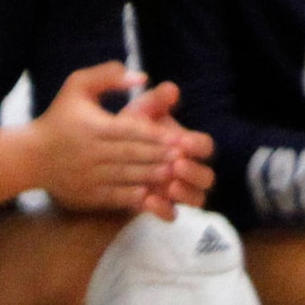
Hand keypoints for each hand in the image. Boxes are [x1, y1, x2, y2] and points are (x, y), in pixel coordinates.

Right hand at [35, 63, 191, 216]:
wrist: (29, 157)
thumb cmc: (58, 118)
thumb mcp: (76, 86)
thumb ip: (108, 75)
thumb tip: (142, 77)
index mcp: (93, 126)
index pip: (131, 131)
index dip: (157, 136)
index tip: (179, 138)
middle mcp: (91, 152)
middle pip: (133, 155)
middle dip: (161, 157)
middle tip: (185, 158)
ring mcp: (88, 176)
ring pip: (128, 177)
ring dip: (153, 177)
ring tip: (174, 175)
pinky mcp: (86, 194)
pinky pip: (115, 197)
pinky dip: (135, 197)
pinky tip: (152, 194)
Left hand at [115, 78, 215, 213]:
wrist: (98, 158)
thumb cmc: (122, 131)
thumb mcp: (137, 113)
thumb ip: (154, 101)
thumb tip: (171, 89)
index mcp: (185, 145)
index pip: (205, 147)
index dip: (198, 146)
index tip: (183, 143)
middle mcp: (186, 169)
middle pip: (207, 177)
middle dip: (196, 172)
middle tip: (177, 166)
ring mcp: (176, 190)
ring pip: (197, 199)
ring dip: (188, 194)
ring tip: (170, 186)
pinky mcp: (160, 207)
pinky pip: (171, 215)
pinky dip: (164, 210)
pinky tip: (147, 201)